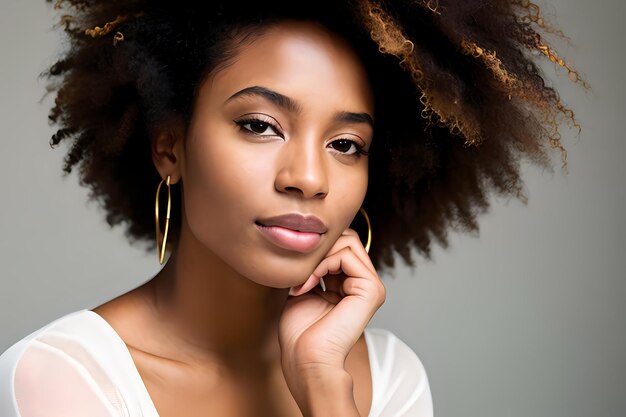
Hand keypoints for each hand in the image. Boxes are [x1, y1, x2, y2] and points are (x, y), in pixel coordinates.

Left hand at [278, 228, 385, 414]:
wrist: (306, 361)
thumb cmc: (300, 335)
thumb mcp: (304, 290)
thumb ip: (312, 267)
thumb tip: (309, 241)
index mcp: (351, 284)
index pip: (340, 244)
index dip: (315, 250)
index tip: (294, 275)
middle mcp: (364, 283)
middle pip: (346, 238)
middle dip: (318, 249)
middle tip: (299, 274)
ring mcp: (371, 286)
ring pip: (347, 241)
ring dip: (317, 257)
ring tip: (303, 282)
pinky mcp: (371, 289)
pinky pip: (346, 255)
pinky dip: (321, 264)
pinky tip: (308, 285)